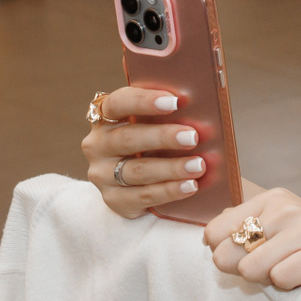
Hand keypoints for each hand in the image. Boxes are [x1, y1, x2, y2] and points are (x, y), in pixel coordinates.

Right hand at [79, 86, 208, 218]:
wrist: (133, 181)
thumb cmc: (152, 140)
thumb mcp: (152, 123)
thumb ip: (167, 114)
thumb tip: (202, 108)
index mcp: (105, 116)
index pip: (118, 102)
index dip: (144, 101)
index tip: (175, 101)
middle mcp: (98, 145)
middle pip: (128, 138)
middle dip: (163, 137)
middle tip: (193, 137)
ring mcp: (102, 174)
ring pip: (137, 170)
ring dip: (171, 168)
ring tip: (198, 165)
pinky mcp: (114, 199)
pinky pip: (142, 195)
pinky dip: (169, 191)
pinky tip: (190, 186)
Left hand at [203, 187, 300, 299]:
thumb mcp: (281, 229)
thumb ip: (242, 226)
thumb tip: (207, 235)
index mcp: (273, 199)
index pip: (214, 232)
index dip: (226, 254)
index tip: (252, 256)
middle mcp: (288, 207)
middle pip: (227, 253)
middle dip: (244, 270)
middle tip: (277, 268)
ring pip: (252, 268)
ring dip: (269, 281)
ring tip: (295, 272)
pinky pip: (281, 278)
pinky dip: (292, 287)